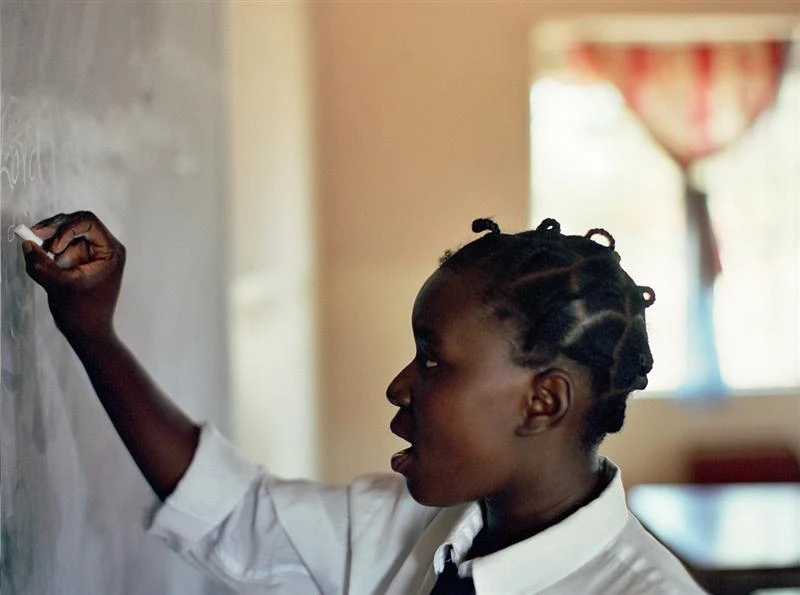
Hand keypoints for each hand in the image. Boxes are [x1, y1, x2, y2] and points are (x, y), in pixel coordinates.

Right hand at [22, 211, 125, 343]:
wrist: (88, 332)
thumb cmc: (82, 312)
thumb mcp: (59, 286)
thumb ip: (41, 264)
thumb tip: (26, 243)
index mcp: (110, 251)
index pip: (88, 221)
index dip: (66, 227)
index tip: (52, 248)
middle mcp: (105, 248)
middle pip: (77, 222)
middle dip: (53, 228)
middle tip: (32, 236)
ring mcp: (93, 253)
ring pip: (68, 231)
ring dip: (50, 238)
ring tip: (40, 253)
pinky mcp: (82, 259)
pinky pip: (63, 244)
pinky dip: (50, 248)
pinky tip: (43, 258)